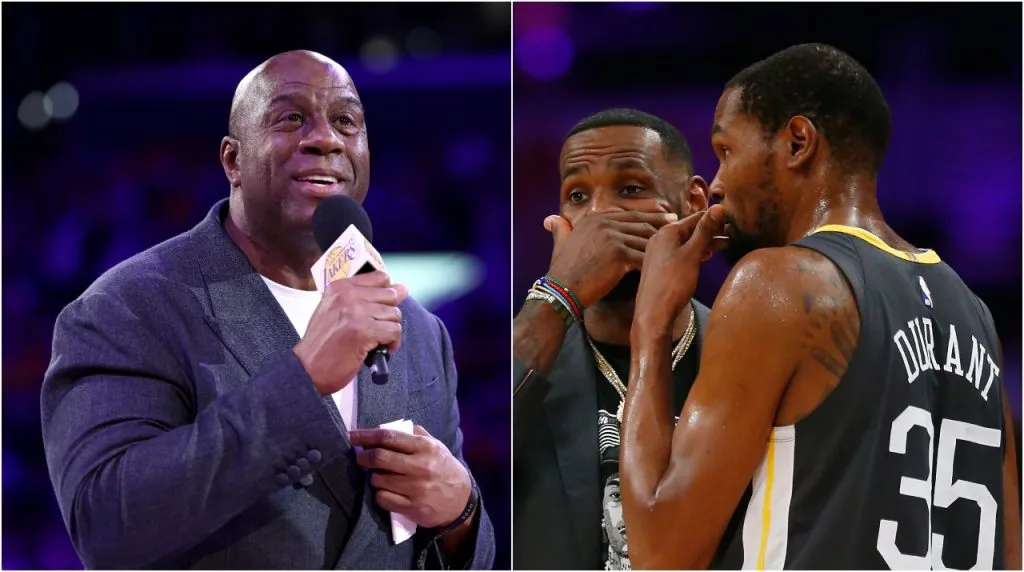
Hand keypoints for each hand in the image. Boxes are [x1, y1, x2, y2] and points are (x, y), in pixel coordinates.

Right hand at [293, 271, 408, 395]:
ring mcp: (355, 312)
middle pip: (390, 296)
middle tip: (379, 329)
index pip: (380, 278)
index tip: (381, 309)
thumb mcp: (336, 311)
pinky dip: (392, 343)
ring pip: (394, 315)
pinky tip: (381, 349)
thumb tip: (401, 288)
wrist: (307, 369)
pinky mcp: (363, 331)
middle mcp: (347, 295)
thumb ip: (365, 298)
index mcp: (340, 287)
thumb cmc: (322, 344)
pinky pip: (394, 331)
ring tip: (378, 341)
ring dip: (390, 331)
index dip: (387, 295)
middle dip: (389, 315)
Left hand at [349, 425, 471, 528]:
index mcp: (425, 448)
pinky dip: (379, 493)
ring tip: (378, 475)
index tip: (352, 436)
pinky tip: (385, 490)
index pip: (389, 437)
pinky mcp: (412, 507)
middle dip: (363, 456)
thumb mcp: (436, 447)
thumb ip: (415, 435)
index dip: (366, 436)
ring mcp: (415, 489)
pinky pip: (382, 498)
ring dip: (372, 477)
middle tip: (360, 457)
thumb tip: (388, 427)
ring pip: (378, 480)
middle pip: (380, 458)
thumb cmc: (444, 469)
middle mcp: (420, 467)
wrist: (461, 500)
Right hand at [544, 210, 678, 308]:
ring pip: (646, 240)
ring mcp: (612, 237)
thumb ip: (561, 229)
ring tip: (677, 249)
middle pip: (641, 224)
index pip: (629, 214)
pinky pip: (644, 256)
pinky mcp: (619, 254)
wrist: (561, 289)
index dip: (649, 217)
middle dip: (661, 227)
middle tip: (678, 230)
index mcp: (595, 218)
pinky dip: (656, 262)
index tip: (664, 218)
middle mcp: (604, 223)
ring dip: (663, 246)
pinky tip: (667, 266)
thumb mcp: (561, 243)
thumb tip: (551, 219)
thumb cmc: (562, 271)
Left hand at [634, 205, 727, 333]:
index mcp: (667, 232)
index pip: (696, 217)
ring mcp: (659, 253)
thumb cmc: (673, 283)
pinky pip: (681, 253)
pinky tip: (707, 256)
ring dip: (706, 242)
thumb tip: (718, 206)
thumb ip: (705, 231)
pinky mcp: (661, 267)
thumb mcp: (692, 254)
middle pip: (691, 229)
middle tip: (734, 232)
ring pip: (687, 242)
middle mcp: (660, 238)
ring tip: (727, 244)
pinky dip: (696, 252)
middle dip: (712, 230)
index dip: (715, 217)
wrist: (653, 313)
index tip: (733, 218)